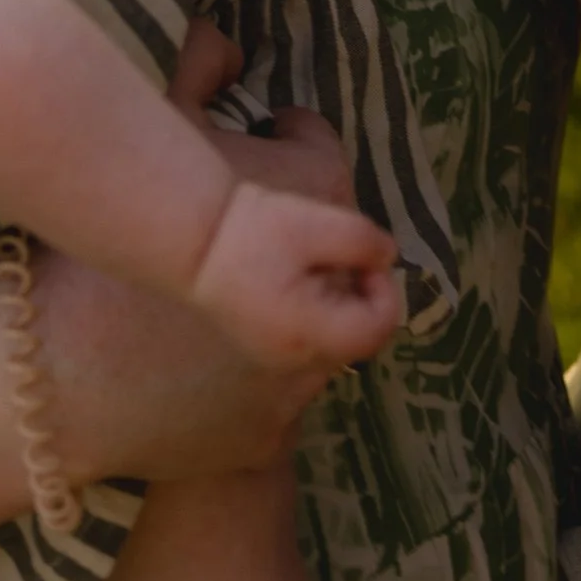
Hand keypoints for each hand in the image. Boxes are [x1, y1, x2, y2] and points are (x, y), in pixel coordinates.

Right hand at [190, 181, 402, 374]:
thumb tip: (387, 256)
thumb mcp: (317, 224)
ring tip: (316, 260)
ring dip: (339, 299)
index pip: (377, 328)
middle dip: (361, 293)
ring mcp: (275, 354)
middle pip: (355, 335)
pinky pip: (307, 332)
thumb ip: (363, 242)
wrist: (192, 238)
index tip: (367, 255)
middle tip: (343, 254)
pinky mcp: (261, 342)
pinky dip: (315, 305)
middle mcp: (296, 356)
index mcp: (313, 334)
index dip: (385, 290)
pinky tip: (294, 272)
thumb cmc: (255, 230)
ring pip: (332, 334)